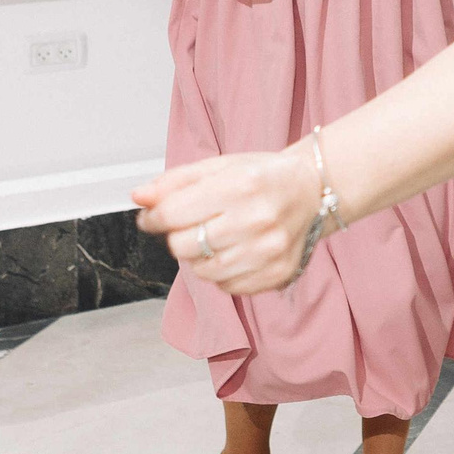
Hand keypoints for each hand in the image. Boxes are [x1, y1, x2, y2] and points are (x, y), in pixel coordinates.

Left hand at [134, 148, 317, 295]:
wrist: (314, 191)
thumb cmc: (263, 177)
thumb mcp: (219, 166)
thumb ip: (175, 182)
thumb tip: (139, 198)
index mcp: (240, 185)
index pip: (172, 213)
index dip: (153, 217)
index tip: (153, 217)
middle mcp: (257, 219)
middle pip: (183, 246)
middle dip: (179, 236)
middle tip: (194, 225)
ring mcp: (269, 251)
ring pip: (203, 271)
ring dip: (199, 257)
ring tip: (216, 238)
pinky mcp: (277, 273)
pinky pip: (227, 286)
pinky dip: (222, 273)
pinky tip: (235, 252)